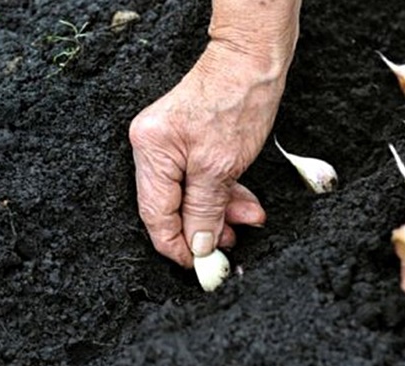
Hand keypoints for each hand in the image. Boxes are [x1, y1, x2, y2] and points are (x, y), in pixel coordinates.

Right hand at [129, 42, 288, 266]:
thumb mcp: (221, 166)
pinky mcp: (189, 142)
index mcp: (151, 151)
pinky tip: (244, 202)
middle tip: (231, 244)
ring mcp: (170, 144)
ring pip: (190, 194)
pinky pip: (200, 178)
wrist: (253, 61)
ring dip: (220, 211)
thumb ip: (205, 210)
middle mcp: (153, 148)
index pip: (155, 215)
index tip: (200, 265)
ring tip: (247, 220)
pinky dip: (222, 193)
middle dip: (204, 228)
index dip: (177, 246)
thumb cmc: (238, 101)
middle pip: (172, 206)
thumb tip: (198, 245)